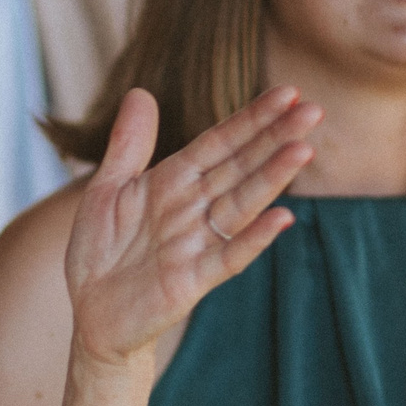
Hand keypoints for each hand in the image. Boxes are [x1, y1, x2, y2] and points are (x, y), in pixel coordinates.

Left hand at [65, 87, 317, 369]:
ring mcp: (196, 243)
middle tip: (314, 110)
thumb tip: (140, 91)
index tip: (288, 93)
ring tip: (304, 149)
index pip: (219, 143)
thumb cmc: (101, 250)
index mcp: (172, 182)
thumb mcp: (106, 190)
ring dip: (272, 179)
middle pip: (239, 167)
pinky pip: (228, 257)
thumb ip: (129, 145)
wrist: (90, 314)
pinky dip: (254, 238)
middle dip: (275, 139)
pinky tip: (282, 218)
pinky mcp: (192, 280)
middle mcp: (192, 208)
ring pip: (241, 205)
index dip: (251, 119)